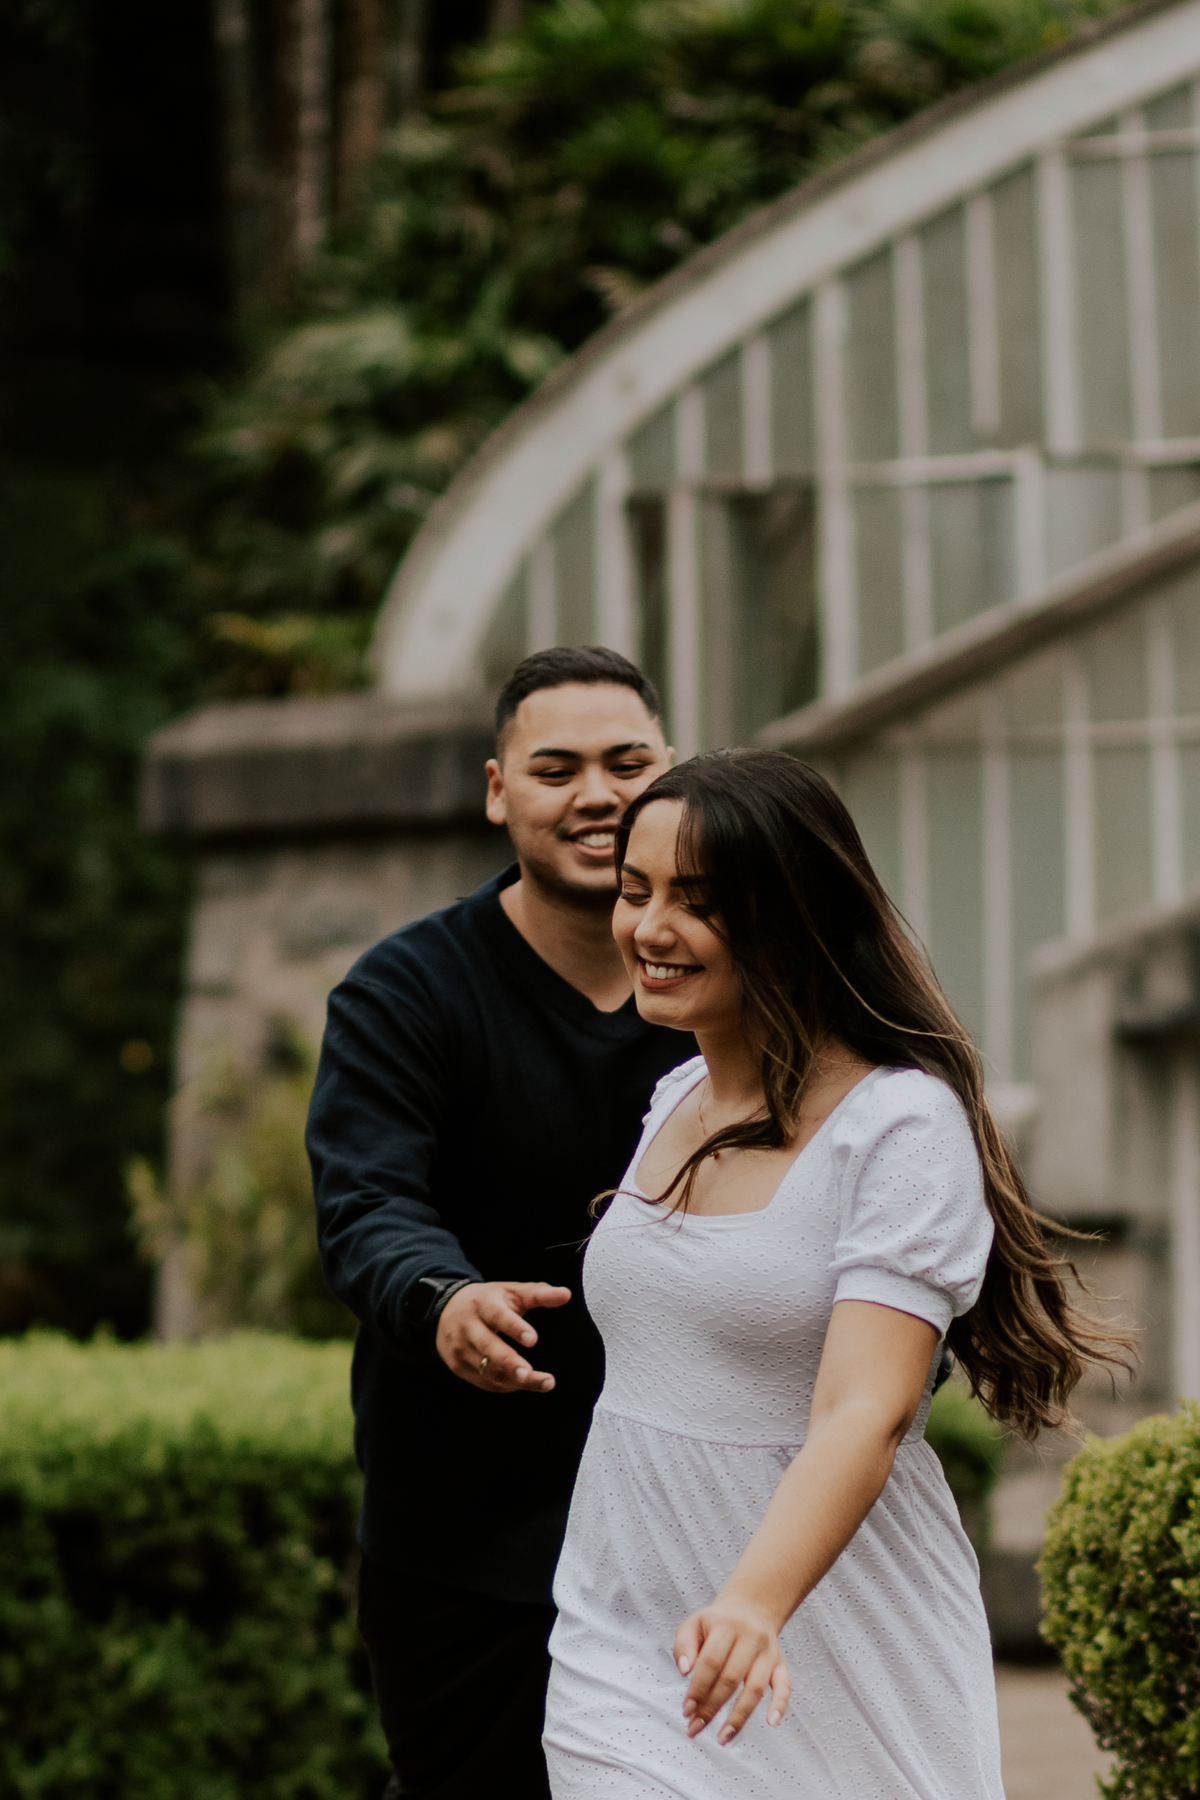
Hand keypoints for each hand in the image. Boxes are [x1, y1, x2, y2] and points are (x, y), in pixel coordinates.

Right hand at [435, 1280, 570, 1393]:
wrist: (444, 1311)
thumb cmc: (487, 1301)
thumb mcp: (510, 1292)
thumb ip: (538, 1294)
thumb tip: (566, 1294)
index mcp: (483, 1305)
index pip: (498, 1316)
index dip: (514, 1328)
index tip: (533, 1339)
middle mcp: (469, 1327)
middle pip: (488, 1348)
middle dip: (509, 1362)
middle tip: (530, 1373)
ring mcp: (461, 1349)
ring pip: (487, 1369)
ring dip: (515, 1380)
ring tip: (545, 1383)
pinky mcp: (459, 1367)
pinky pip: (484, 1381)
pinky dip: (506, 1384)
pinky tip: (524, 1383)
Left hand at [674, 1594, 790, 1744]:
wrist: (751, 1608)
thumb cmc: (717, 1623)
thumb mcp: (694, 1623)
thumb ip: (684, 1644)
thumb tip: (685, 1671)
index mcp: (726, 1626)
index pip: (711, 1662)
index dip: (698, 1688)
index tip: (687, 1710)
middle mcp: (750, 1637)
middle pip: (731, 1678)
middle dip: (711, 1707)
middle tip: (696, 1727)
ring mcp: (768, 1652)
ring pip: (755, 1688)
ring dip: (739, 1717)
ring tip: (723, 1737)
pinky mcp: (780, 1663)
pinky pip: (785, 1685)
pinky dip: (780, 1704)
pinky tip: (771, 1722)